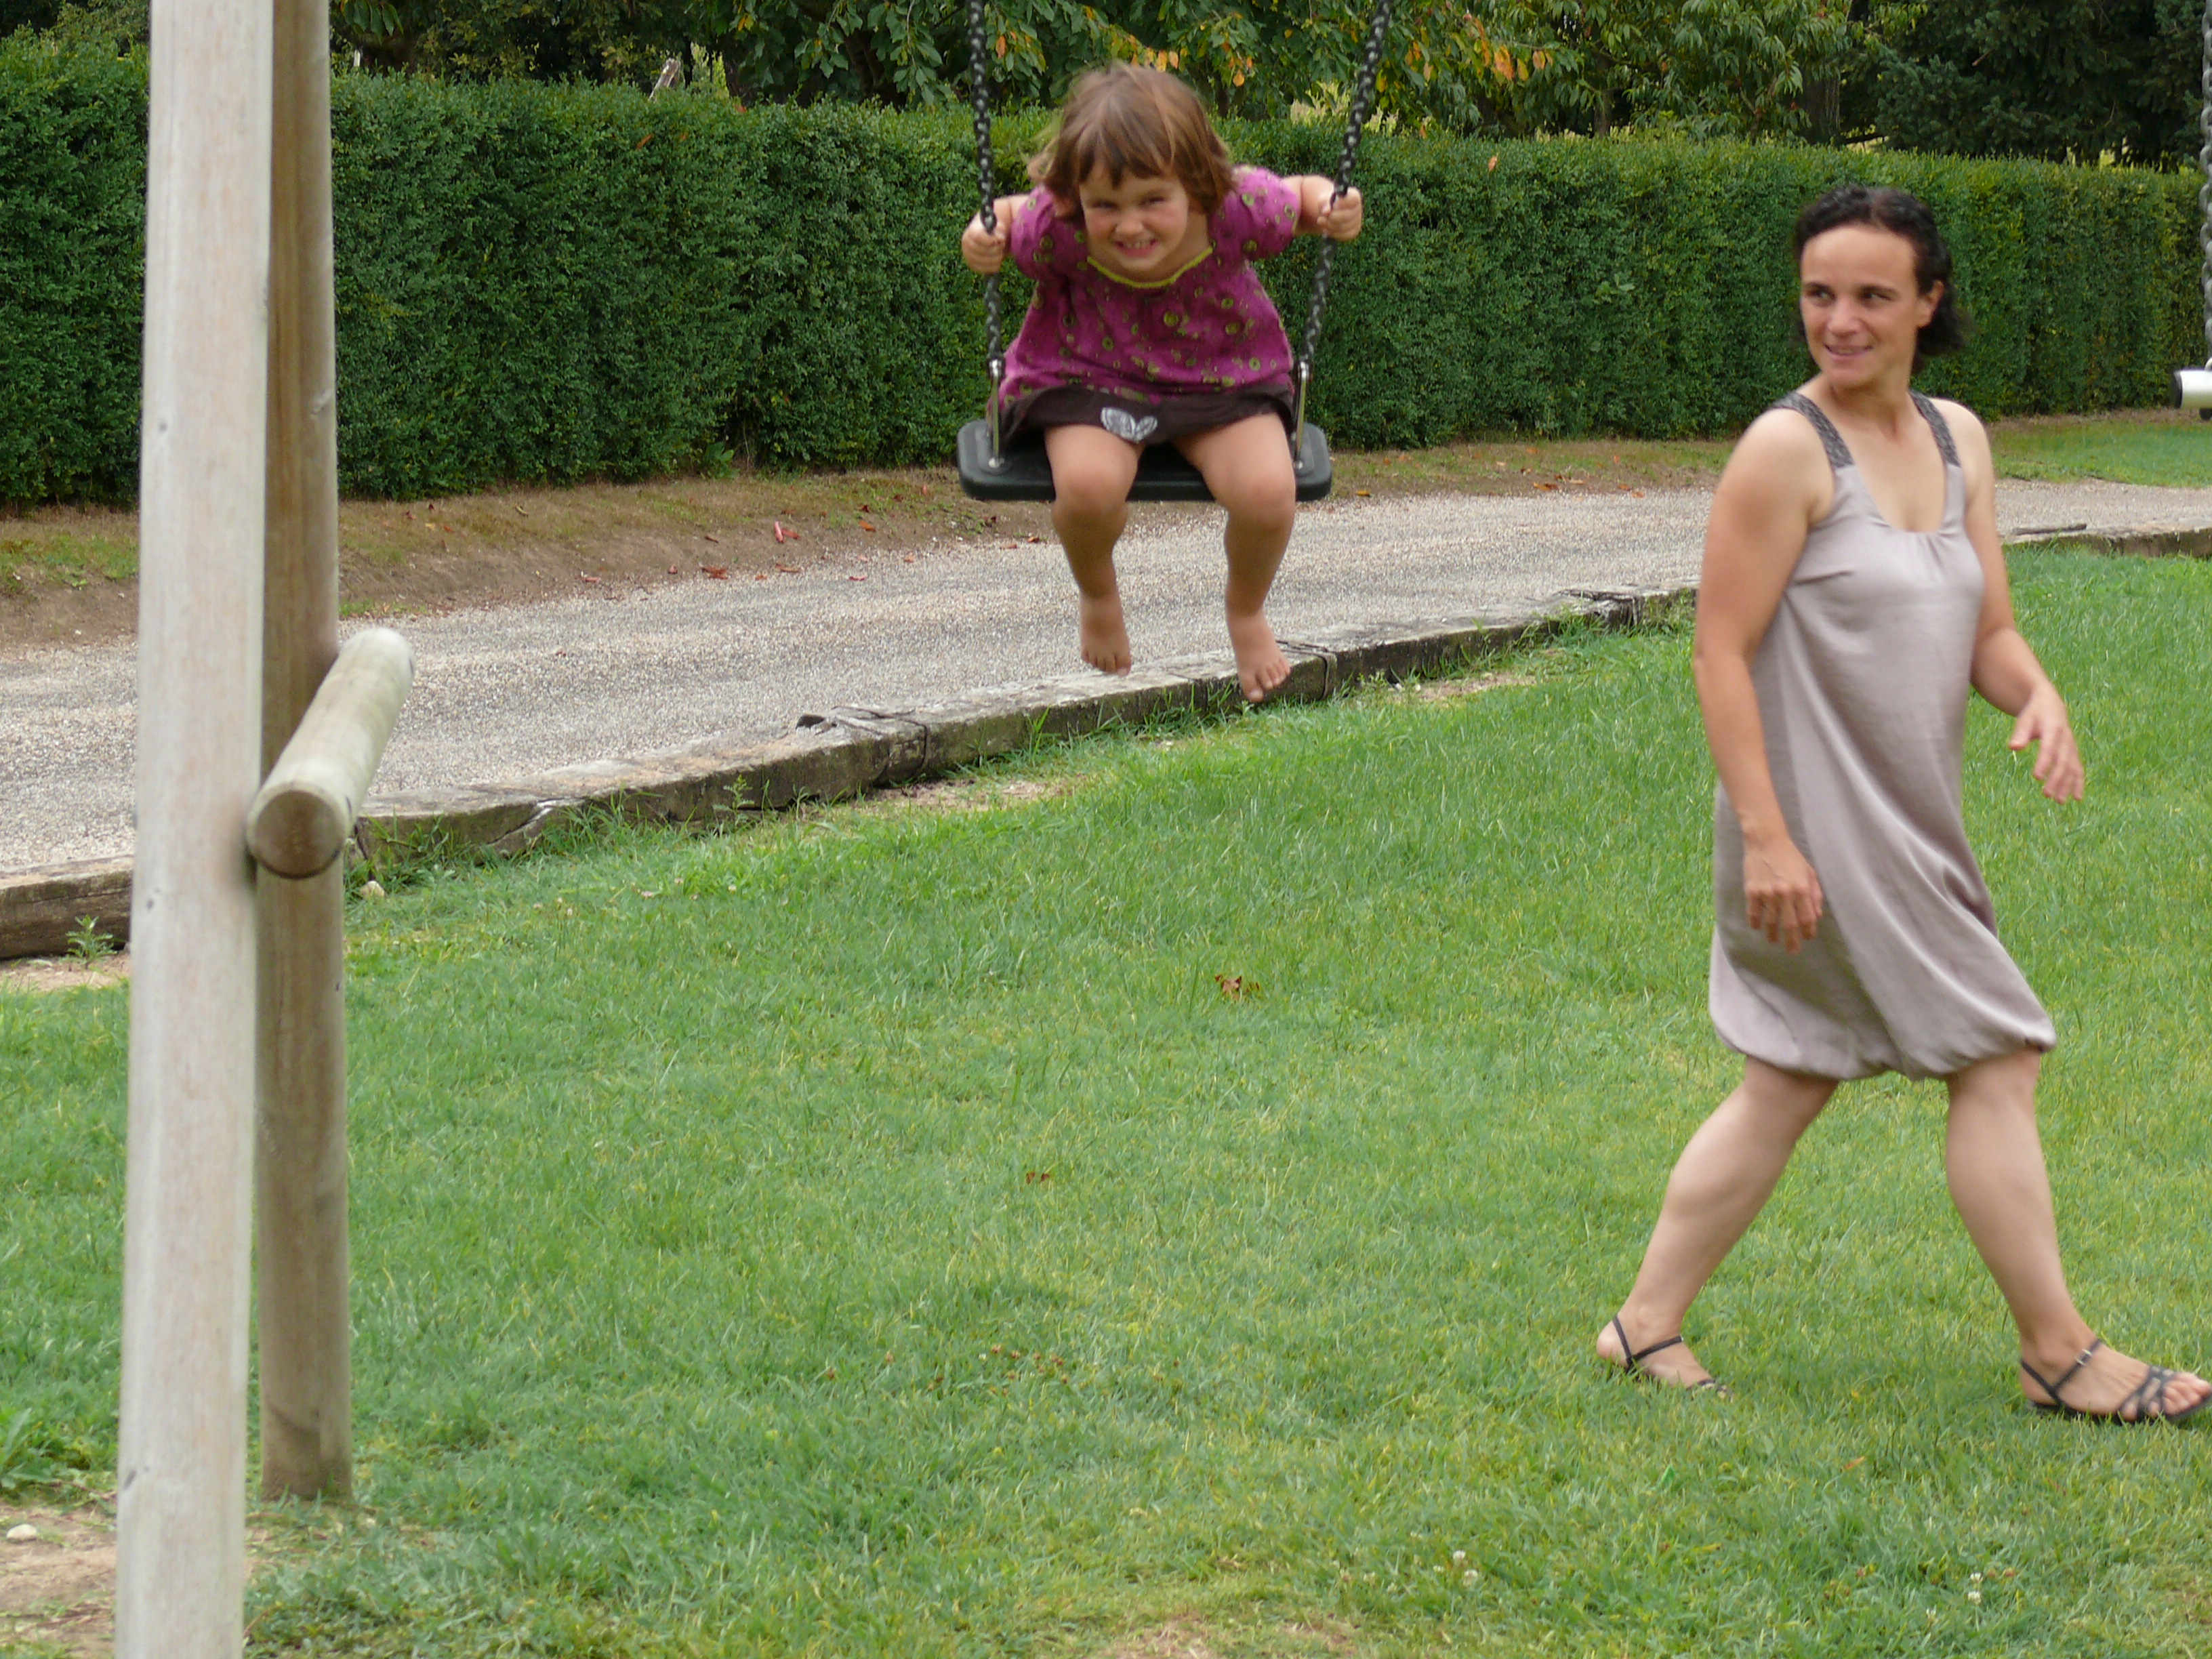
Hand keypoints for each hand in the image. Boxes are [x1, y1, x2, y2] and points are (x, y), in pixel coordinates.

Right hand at [961, 214, 1007, 274]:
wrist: (989, 240)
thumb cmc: (994, 232)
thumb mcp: (998, 228)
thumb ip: (999, 232)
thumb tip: (1000, 239)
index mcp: (971, 232)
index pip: (978, 237)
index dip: (990, 240)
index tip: (1000, 240)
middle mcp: (966, 244)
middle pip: (981, 250)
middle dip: (995, 249)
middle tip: (1002, 246)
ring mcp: (968, 256)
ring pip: (984, 261)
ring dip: (996, 258)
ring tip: (1000, 253)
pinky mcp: (972, 266)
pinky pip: (984, 269)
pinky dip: (993, 267)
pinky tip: (997, 261)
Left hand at [1317, 185, 1361, 240]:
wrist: (1331, 212)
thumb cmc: (1328, 203)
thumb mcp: (1324, 200)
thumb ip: (1324, 204)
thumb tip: (1326, 212)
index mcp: (1354, 197)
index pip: (1353, 199)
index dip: (1343, 203)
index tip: (1333, 205)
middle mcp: (1358, 209)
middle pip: (1346, 216)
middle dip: (1332, 217)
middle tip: (1322, 215)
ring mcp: (1357, 222)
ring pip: (1342, 227)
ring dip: (1329, 225)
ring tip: (1321, 220)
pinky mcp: (1353, 232)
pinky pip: (1342, 235)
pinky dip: (1331, 233)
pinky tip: (1326, 228)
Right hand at [1742, 829, 1822, 952]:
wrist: (1766, 841)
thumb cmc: (1790, 856)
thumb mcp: (1809, 873)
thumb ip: (1815, 894)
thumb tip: (1816, 916)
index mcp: (1802, 889)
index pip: (1807, 918)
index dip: (1808, 931)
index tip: (1807, 938)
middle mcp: (1785, 893)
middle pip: (1789, 925)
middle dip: (1792, 941)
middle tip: (1792, 951)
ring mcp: (1767, 893)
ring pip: (1770, 922)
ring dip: (1772, 934)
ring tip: (1773, 940)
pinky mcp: (1752, 891)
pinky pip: (1753, 913)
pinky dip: (1755, 923)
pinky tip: (1758, 927)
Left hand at [2009, 683, 2083, 801]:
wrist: (2051, 705)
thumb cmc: (2034, 714)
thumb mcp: (2025, 719)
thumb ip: (2020, 734)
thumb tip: (2013, 747)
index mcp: (2053, 729)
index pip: (2049, 748)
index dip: (2044, 763)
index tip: (2037, 777)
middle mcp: (2066, 739)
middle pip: (2062, 761)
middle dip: (2056, 779)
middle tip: (2046, 795)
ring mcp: (2072, 747)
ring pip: (2072, 768)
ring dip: (2067, 785)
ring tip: (2059, 801)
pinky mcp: (2073, 753)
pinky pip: (2078, 768)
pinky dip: (2078, 782)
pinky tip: (2076, 798)